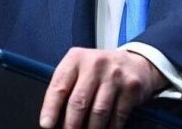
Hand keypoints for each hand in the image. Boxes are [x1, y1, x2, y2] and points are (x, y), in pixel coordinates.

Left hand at [39, 47, 168, 128]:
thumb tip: (53, 119)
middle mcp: (96, 63)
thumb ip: (66, 88)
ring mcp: (115, 75)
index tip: (46, 125)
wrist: (135, 63)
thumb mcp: (80, 70)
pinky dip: (110, 128)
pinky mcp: (131, 86)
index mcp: (76, 59)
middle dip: (71, 125)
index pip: (59, 87)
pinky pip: (118, 115)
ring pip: (99, 112)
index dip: (50, 108)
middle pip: (79, 102)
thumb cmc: (99, 71)